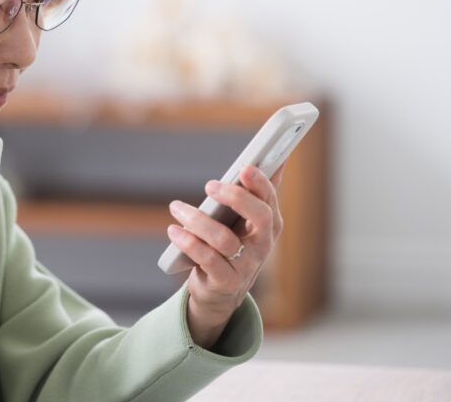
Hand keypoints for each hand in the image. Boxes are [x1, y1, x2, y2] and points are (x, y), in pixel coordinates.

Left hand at [166, 161, 285, 348]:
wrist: (220, 292)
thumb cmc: (233, 246)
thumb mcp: (246, 221)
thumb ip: (257, 193)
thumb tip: (277, 158)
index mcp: (270, 225)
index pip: (270, 199)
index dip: (260, 182)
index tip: (244, 167)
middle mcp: (263, 244)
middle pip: (260, 216)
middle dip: (236, 197)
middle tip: (209, 185)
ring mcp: (246, 265)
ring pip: (224, 238)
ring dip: (197, 219)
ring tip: (176, 207)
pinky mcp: (226, 281)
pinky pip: (207, 259)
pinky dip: (188, 242)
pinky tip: (174, 230)